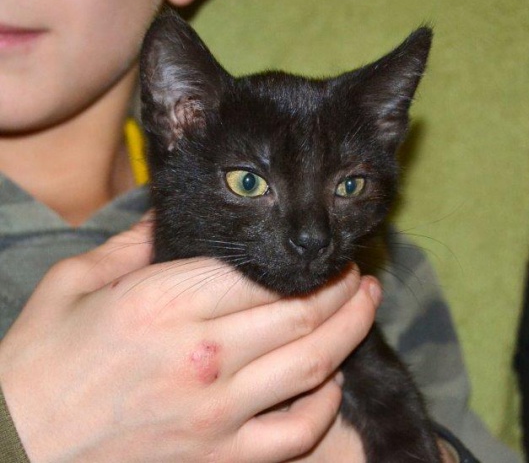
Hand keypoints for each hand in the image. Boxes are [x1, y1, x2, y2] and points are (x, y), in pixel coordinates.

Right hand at [0, 219, 378, 462]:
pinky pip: (293, 435)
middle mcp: (200, 355)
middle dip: (343, 289)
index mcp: (163, 302)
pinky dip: (323, 406)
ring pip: (311, 366)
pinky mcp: (216, 456)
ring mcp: (214, 412)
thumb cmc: (40, 361)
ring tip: (365, 308)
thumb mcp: (75, 284)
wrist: (16, 447)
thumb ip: (134, 245)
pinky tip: (328, 382)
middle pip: (300, 313)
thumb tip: (174, 216)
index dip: (304, 260)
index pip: (261, 272)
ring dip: (350, 332)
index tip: (323, 251)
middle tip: (358, 274)